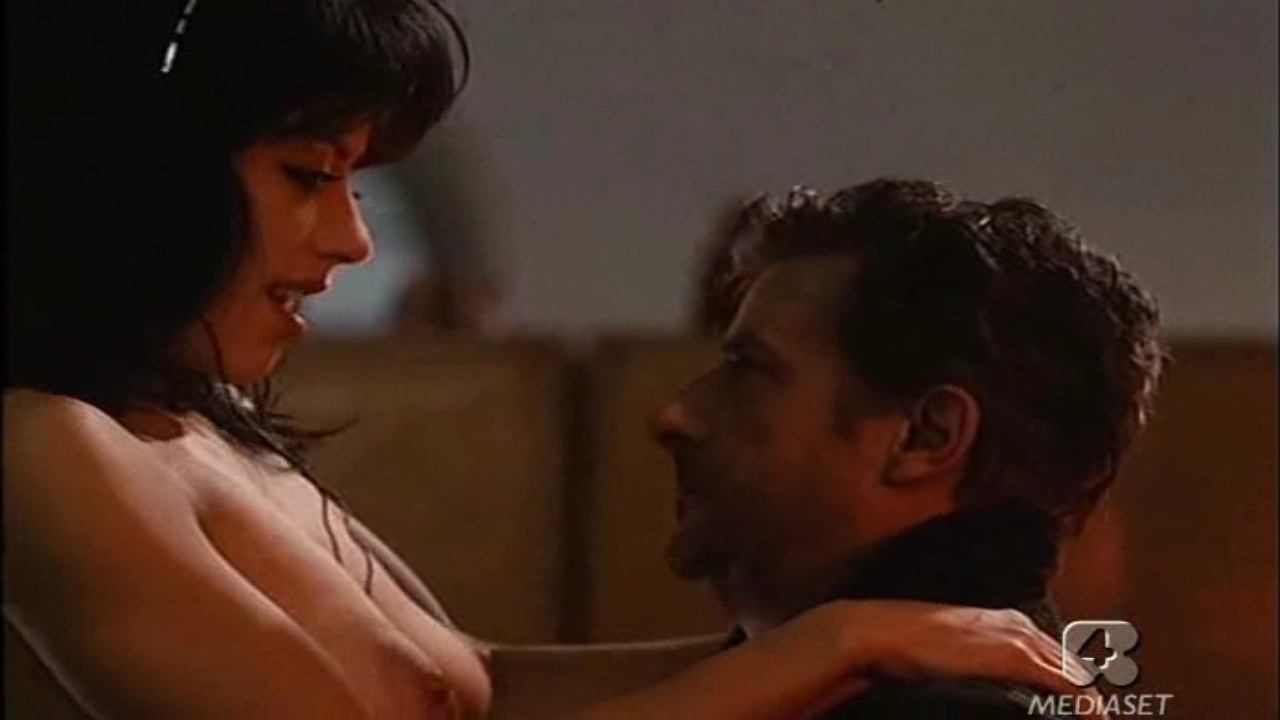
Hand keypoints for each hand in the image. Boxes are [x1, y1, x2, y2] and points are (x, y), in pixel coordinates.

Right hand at [822, 600, 1096, 696]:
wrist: (885, 632)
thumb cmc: (907, 645)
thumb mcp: (952, 653)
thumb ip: (977, 663)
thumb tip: (983, 683)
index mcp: (1007, 622)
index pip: (1056, 657)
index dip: (1074, 685)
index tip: (1085, 710)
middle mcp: (1020, 625)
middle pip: (1073, 664)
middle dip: (1091, 695)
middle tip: (1101, 718)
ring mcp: (1019, 638)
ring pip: (1075, 674)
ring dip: (1091, 701)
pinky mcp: (1015, 655)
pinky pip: (1065, 682)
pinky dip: (1083, 702)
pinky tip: (1093, 717)